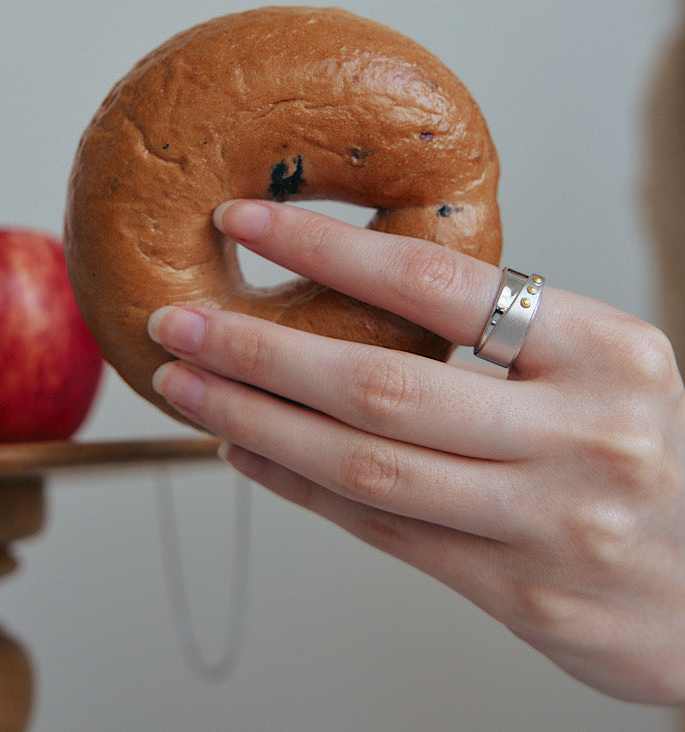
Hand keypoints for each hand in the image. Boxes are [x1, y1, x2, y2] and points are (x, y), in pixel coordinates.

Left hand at [148, 199, 684, 703]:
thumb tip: (364, 289)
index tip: (248, 222)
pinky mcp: (521, 596)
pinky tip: (249, 454)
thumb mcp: (613, 370)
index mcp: (606, 350)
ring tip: (190, 389)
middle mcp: (580, 434)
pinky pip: (385, 532)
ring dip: (260, 424)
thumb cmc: (653, 456)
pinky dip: (302, 488)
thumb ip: (512, 339)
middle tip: (180, 323)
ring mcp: (550, 523)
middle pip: (383, 385)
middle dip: (262, 351)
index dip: (329, 252)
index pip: (439, 286)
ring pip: (369, 466)